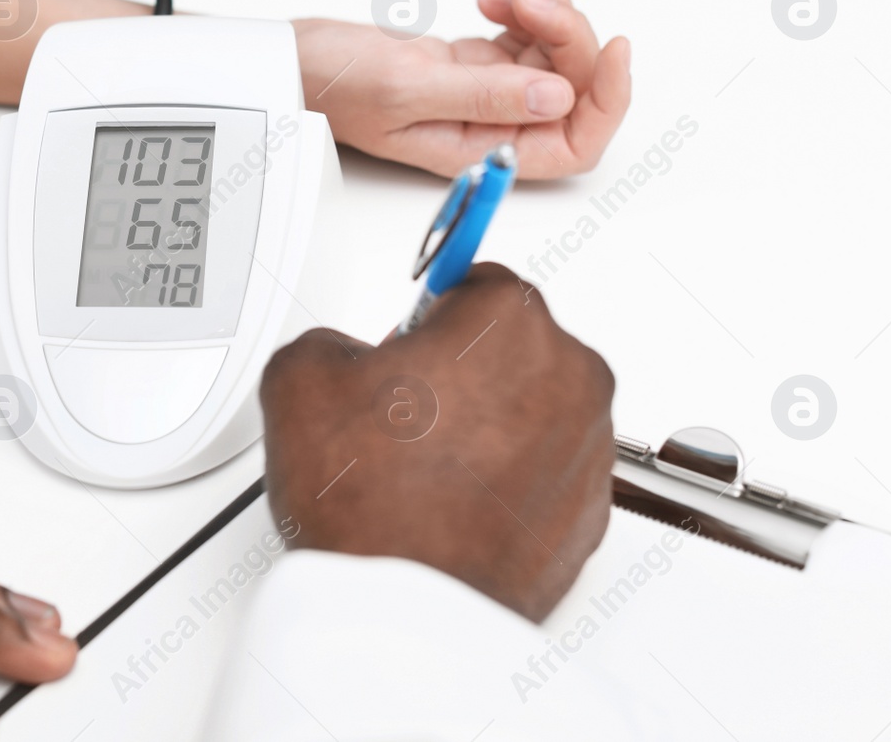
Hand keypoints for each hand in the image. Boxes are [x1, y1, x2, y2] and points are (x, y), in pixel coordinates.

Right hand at [258, 263, 615, 620]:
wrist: (405, 611)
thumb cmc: (374, 504)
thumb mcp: (300, 377)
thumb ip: (332, 339)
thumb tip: (343, 358)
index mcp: (510, 322)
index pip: (474, 278)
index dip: (428, 312)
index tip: (414, 329)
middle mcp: (569, 377)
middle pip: (511, 346)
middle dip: (461, 369)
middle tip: (400, 411)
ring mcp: (587, 450)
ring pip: (532, 411)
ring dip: (487, 426)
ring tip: (419, 468)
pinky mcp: (590, 513)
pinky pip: (544, 474)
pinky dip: (507, 482)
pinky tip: (449, 505)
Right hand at [293, 0, 630, 178]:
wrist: (294, 57)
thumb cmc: (332, 85)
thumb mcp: (407, 88)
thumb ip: (484, 95)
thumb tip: (557, 96)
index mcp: (481, 151)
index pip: (575, 143)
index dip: (606, 100)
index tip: (613, 47)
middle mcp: (491, 128)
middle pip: (571, 88)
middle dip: (566, 34)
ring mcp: (486, 94)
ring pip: (554, 55)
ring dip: (546, 10)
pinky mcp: (475, 63)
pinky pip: (528, 36)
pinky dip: (524, 7)